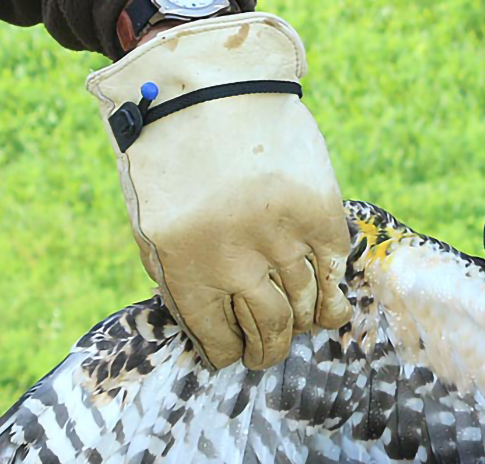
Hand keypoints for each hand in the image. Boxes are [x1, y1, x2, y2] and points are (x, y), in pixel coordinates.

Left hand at [88, 13, 352, 370]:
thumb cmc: (169, 156)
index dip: (227, 353)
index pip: (216, 336)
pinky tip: (329, 308)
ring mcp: (281, 237)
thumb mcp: (150, 223)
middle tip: (267, 357)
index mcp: (186, 266)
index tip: (232, 357)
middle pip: (267, 328)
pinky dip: (333, 296)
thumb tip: (210, 326)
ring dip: (302, 326)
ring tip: (299, 332)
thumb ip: (177, 276)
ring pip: (303, 304)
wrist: (206, 85)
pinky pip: (333, 269)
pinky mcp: (317, 211)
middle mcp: (235, 260)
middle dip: (268, 351)